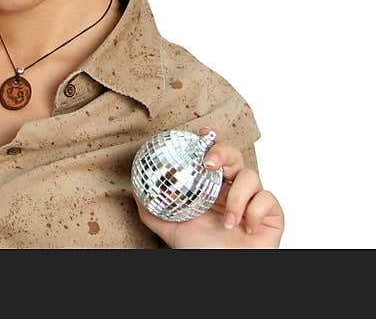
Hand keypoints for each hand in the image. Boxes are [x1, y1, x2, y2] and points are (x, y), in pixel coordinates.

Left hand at [133, 127, 283, 247]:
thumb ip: (152, 211)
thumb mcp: (171, 228)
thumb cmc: (202, 251)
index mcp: (212, 189)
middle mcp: (233, 190)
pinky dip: (255, 211)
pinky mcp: (272, 215)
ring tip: (228, 221)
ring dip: (237, 197)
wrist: (225, 271)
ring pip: (252, 176)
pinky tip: (245, 227)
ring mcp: (253, 201)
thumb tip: (134, 191)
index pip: (214, 156)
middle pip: (235, 155)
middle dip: (223, 152)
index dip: (211, 141)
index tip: (201, 133)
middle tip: (209, 164)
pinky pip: (268, 199)